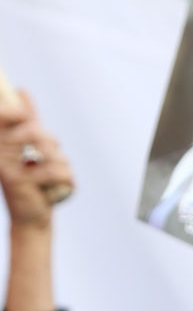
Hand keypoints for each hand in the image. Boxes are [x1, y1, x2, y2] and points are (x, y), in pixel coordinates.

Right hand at [0, 91, 74, 227]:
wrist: (30, 219)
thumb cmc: (31, 181)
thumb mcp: (28, 148)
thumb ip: (27, 120)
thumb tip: (22, 91)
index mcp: (0, 139)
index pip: (6, 114)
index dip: (20, 113)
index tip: (25, 119)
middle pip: (36, 130)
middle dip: (52, 144)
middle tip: (50, 157)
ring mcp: (6, 165)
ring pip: (50, 151)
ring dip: (62, 164)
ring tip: (53, 177)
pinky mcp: (18, 182)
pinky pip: (57, 171)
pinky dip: (68, 180)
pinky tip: (58, 189)